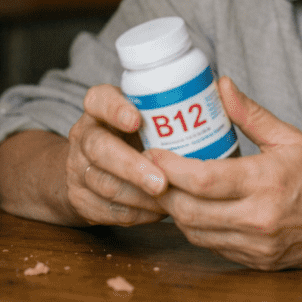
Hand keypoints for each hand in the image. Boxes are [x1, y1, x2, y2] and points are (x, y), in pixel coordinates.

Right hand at [65, 84, 168, 225]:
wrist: (96, 168)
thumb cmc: (138, 135)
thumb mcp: (148, 114)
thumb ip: (176, 105)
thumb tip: (223, 88)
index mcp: (100, 108)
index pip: (99, 100)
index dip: (114, 109)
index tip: (135, 119)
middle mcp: (85, 135)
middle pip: (99, 148)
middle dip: (132, 167)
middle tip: (162, 182)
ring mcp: (77, 168)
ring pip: (104, 184)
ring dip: (140, 196)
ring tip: (171, 200)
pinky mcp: (80, 199)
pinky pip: (107, 210)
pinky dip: (137, 213)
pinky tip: (159, 211)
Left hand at [148, 77, 301, 269]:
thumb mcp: (291, 137)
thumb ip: (250, 114)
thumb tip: (221, 85)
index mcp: (267, 182)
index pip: (203, 179)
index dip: (170, 166)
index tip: (154, 151)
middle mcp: (259, 219)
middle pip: (189, 211)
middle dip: (162, 190)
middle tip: (151, 169)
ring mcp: (257, 245)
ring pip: (195, 233)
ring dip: (175, 211)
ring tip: (168, 186)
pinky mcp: (257, 261)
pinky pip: (213, 246)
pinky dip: (197, 228)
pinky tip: (195, 207)